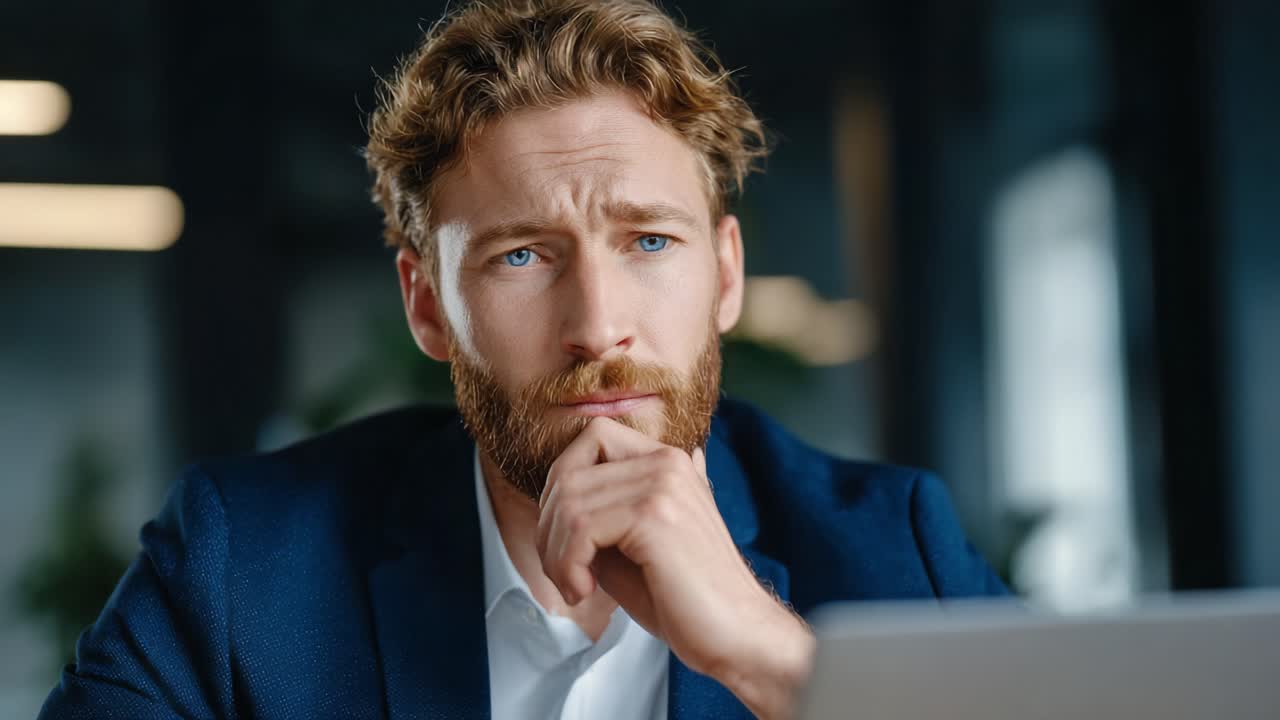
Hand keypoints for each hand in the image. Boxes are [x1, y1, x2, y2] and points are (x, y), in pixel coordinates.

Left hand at [536, 417, 813, 718]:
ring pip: (568, 502)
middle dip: (549, 528)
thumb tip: (551, 498)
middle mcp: (666, 461)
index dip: (560, 485)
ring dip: (556, 554)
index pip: (592, 437)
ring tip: (574, 587)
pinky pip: (581, 528)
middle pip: (569, 470)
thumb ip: (599, 513)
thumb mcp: (630, 545)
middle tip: (563, 573)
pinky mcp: (655, 515)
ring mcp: (662, 484)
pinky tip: (585, 592)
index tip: (565, 540)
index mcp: (666, 461)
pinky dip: (568, 565)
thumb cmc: (683, 599)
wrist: (737, 635)